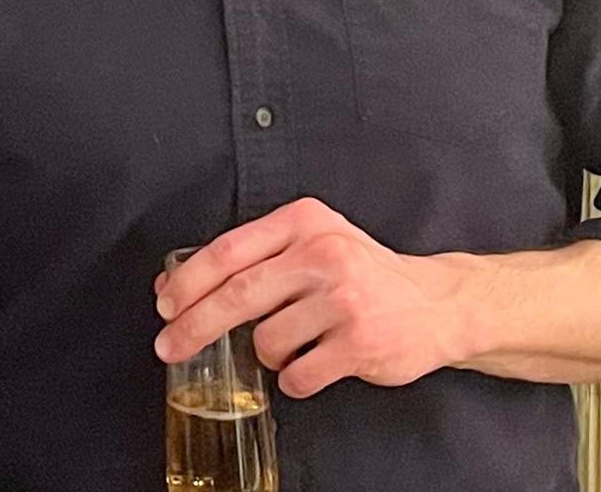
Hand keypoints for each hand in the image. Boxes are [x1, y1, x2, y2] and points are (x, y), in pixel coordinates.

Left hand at [153, 199, 471, 398]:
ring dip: (265, 353)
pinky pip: (298, 374)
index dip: (189, 281)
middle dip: (195, 325)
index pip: (229, 250)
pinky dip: (292, 379)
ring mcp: (342, 299)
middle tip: (169, 345)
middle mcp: (322, 253)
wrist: (436, 302)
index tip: (164, 304)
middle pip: (238, 294)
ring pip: (266, 340)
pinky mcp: (359, 342)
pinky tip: (309, 365)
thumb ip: (252, 257)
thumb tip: (176, 283)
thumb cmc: (362, 271)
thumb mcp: (310, 242)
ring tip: (290, 344)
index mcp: (302, 221)